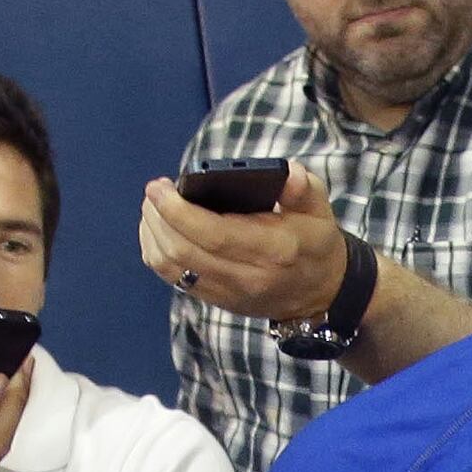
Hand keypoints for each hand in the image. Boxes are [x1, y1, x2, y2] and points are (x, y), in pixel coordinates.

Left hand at [142, 162, 349, 323]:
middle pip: (183, 252)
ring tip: (152, 207)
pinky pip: (172, 278)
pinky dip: (155, 251)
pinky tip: (157, 229)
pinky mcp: (215, 300)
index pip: (215, 234)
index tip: (160, 187)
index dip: (179, 212)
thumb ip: (304, 189)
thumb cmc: (314, 242)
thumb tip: (289, 172)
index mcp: (274, 250)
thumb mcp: (319, 210)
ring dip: (152, 234)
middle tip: (153, 191)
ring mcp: (228, 293)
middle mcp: (248, 276)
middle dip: (158, 218)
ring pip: (171, 267)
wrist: (319, 292)